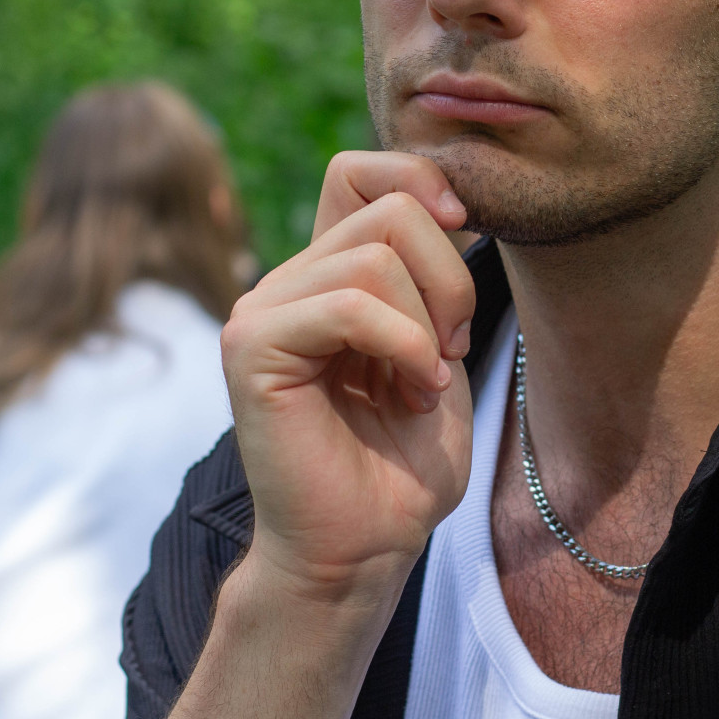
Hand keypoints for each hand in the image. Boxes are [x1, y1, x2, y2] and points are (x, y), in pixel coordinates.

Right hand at [221, 151, 476, 591]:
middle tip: (447, 352)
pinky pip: (349, 304)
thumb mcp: (439, 345)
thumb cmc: (403, 463)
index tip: (466, 233)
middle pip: (389, 208)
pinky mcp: (252, 347)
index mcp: (328, 274)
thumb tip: (454, 197)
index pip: (360, 172)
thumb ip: (435, 271)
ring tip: (423, 383)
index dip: (420, 180)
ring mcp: (263, 309)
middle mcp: (289, 281)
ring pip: (375, 256)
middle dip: (449, 279)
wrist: (365, 547)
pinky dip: (404, 347)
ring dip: (430, 325)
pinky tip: (410, 393)